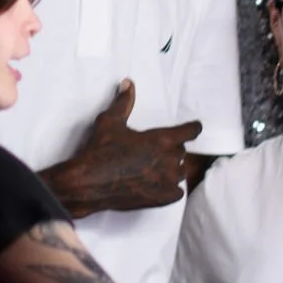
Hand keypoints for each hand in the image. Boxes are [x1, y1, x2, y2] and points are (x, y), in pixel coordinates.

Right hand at [51, 84, 204, 216]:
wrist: (89, 183)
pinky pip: (177, 192)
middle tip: (156, 149)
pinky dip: (170, 188)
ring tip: (156, 167)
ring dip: (172, 168)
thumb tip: (128, 84)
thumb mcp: (110, 122)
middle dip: (172, 149)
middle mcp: (169, 160)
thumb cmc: (100, 151)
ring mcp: (167, 181)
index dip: (192, 128)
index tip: (193, 127)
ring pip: (180, 172)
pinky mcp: (161, 198)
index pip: (190, 131)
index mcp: (161, 139)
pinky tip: (158, 185)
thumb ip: (123, 102)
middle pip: (182, 151)